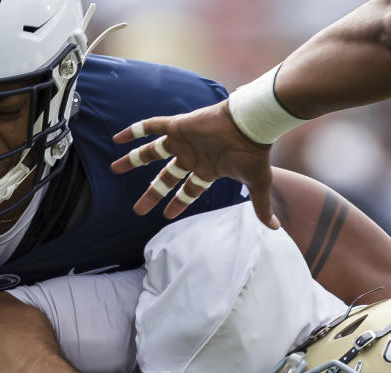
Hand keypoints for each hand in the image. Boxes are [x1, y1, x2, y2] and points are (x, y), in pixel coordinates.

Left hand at [110, 100, 278, 227]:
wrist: (251, 124)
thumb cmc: (254, 152)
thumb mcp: (257, 185)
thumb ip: (261, 207)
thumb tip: (276, 229)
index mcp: (208, 171)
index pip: (188, 192)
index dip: (177, 203)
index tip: (165, 215)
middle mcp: (192, 157)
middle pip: (165, 178)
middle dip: (151, 194)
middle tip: (137, 210)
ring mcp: (183, 142)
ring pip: (152, 153)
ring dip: (132, 161)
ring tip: (114, 169)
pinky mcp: (177, 126)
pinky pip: (150, 127)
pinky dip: (133, 131)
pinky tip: (116, 139)